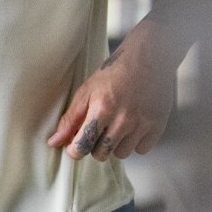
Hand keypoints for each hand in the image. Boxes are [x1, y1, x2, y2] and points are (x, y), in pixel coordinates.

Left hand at [47, 18, 176, 160]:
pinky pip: (141, 150)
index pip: (83, 146)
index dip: (75, 149)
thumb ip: (71, 118)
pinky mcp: (157, 126)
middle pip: (101, 154)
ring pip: (121, 154)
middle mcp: (123, 119)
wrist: (148, 57)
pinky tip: (133, 124)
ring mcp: (142, 124)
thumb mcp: (87, 90)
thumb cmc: (115, 71)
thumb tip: (54, 142)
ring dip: (115, 144)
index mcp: (102, 108)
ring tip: (116, 123)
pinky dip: (135, 141)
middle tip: (98, 127)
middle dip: (94, 145)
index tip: (75, 145)